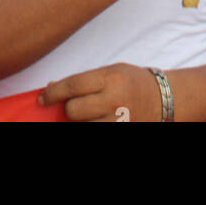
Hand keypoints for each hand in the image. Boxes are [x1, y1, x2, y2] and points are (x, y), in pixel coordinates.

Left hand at [39, 63, 162, 121]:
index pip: (73, 86)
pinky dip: (89, 127)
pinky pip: (93, 133)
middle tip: (76, 105)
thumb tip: (51, 88)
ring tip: (91, 114)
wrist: (162, 100)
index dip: (53, 93)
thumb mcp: (111, 71)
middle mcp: (114, 101)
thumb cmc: (132, 82)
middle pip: (73, 111)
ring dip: (80, 121)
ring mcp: (118, 121)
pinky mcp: (119, 132)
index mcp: (111, 79)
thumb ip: (84, 80)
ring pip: (81, 126)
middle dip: (69, 108)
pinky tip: (94, 120)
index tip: (42, 98)